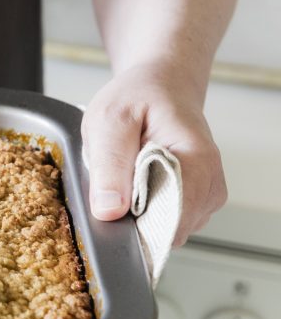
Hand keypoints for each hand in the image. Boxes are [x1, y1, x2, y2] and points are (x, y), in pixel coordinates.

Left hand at [80, 63, 226, 245]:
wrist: (161, 87)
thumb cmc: (139, 98)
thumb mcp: (109, 120)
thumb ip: (110, 163)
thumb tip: (109, 211)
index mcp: (197, 159)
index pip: (174, 217)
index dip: (138, 222)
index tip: (116, 205)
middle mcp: (209, 183)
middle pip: (169, 229)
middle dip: (134, 217)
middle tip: (118, 179)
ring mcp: (205, 196)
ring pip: (165, 230)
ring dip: (138, 213)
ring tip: (130, 176)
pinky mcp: (195, 203)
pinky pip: (165, 224)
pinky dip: (145, 211)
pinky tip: (139, 184)